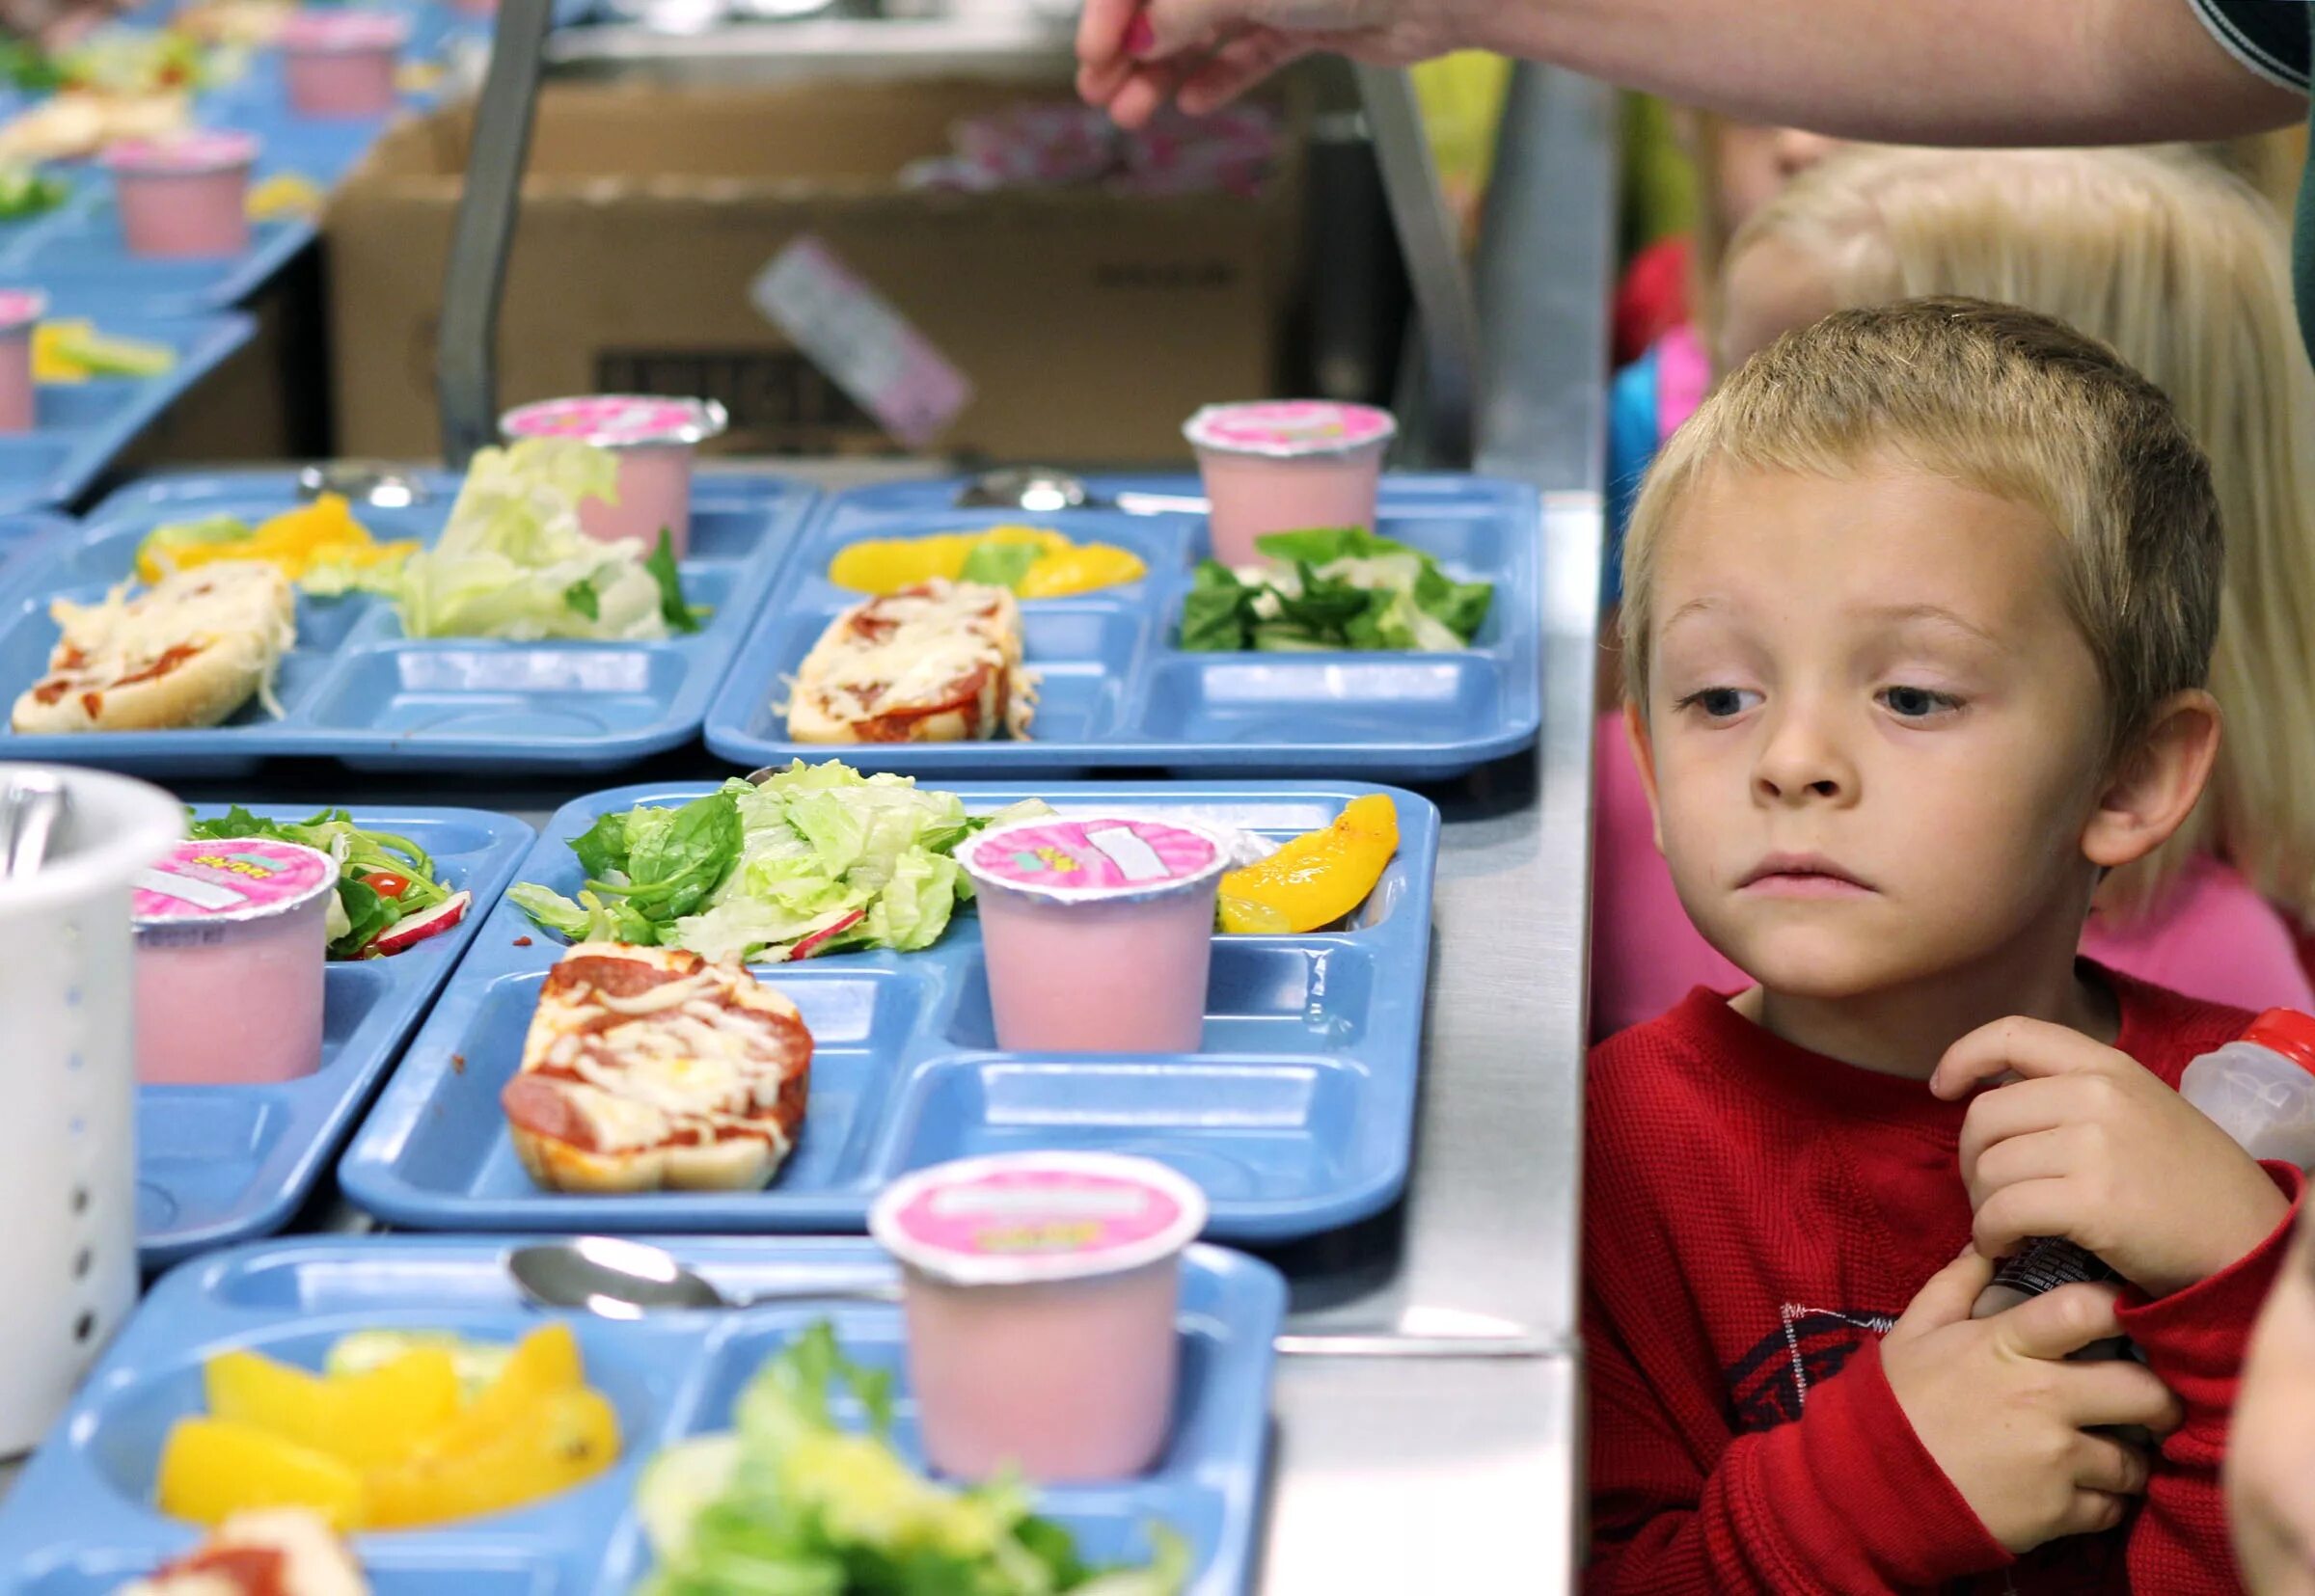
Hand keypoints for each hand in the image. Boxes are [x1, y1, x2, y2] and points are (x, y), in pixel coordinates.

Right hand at [1076, 0, 1469, 128]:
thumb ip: (1185, 10)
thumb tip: (1139, 39)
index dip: (1114, 11)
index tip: (1094, 54)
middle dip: (1130, 47)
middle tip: (1101, 92)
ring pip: (1205, 28)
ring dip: (1165, 72)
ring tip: (1136, 112)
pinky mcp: (1310, 18)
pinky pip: (1251, 49)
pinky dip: (1221, 76)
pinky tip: (1193, 102)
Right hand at [1882, 1250, 2179, 1552]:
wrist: (1871, 1486)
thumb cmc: (1896, 1403)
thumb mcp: (1913, 1333)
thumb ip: (1955, 1285)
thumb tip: (1986, 1245)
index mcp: (2007, 1347)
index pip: (2088, 1309)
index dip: (2121, 1307)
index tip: (2127, 1317)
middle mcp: (2044, 1399)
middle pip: (2146, 1392)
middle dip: (2158, 1399)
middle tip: (2148, 1402)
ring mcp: (2056, 1459)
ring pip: (2136, 1461)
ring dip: (2128, 1459)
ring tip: (2110, 1454)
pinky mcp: (2059, 1513)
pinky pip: (2113, 1509)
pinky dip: (2105, 1502)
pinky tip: (2083, 1491)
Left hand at [1933, 1017, 2289, 1298]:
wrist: (2247, 1241)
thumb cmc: (2189, 1183)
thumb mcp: (2141, 1109)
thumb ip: (2076, 1094)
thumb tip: (1993, 1095)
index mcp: (2108, 1066)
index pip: (2014, 1033)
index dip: (1964, 1056)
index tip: (1942, 1088)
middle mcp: (2097, 1096)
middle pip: (1984, 1115)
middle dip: (1970, 1158)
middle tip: (1987, 1191)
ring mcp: (2094, 1146)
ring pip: (1988, 1167)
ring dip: (1981, 1205)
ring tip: (2002, 1225)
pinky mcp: (2091, 1202)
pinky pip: (2002, 1212)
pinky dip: (1990, 1234)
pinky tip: (2005, 1245)